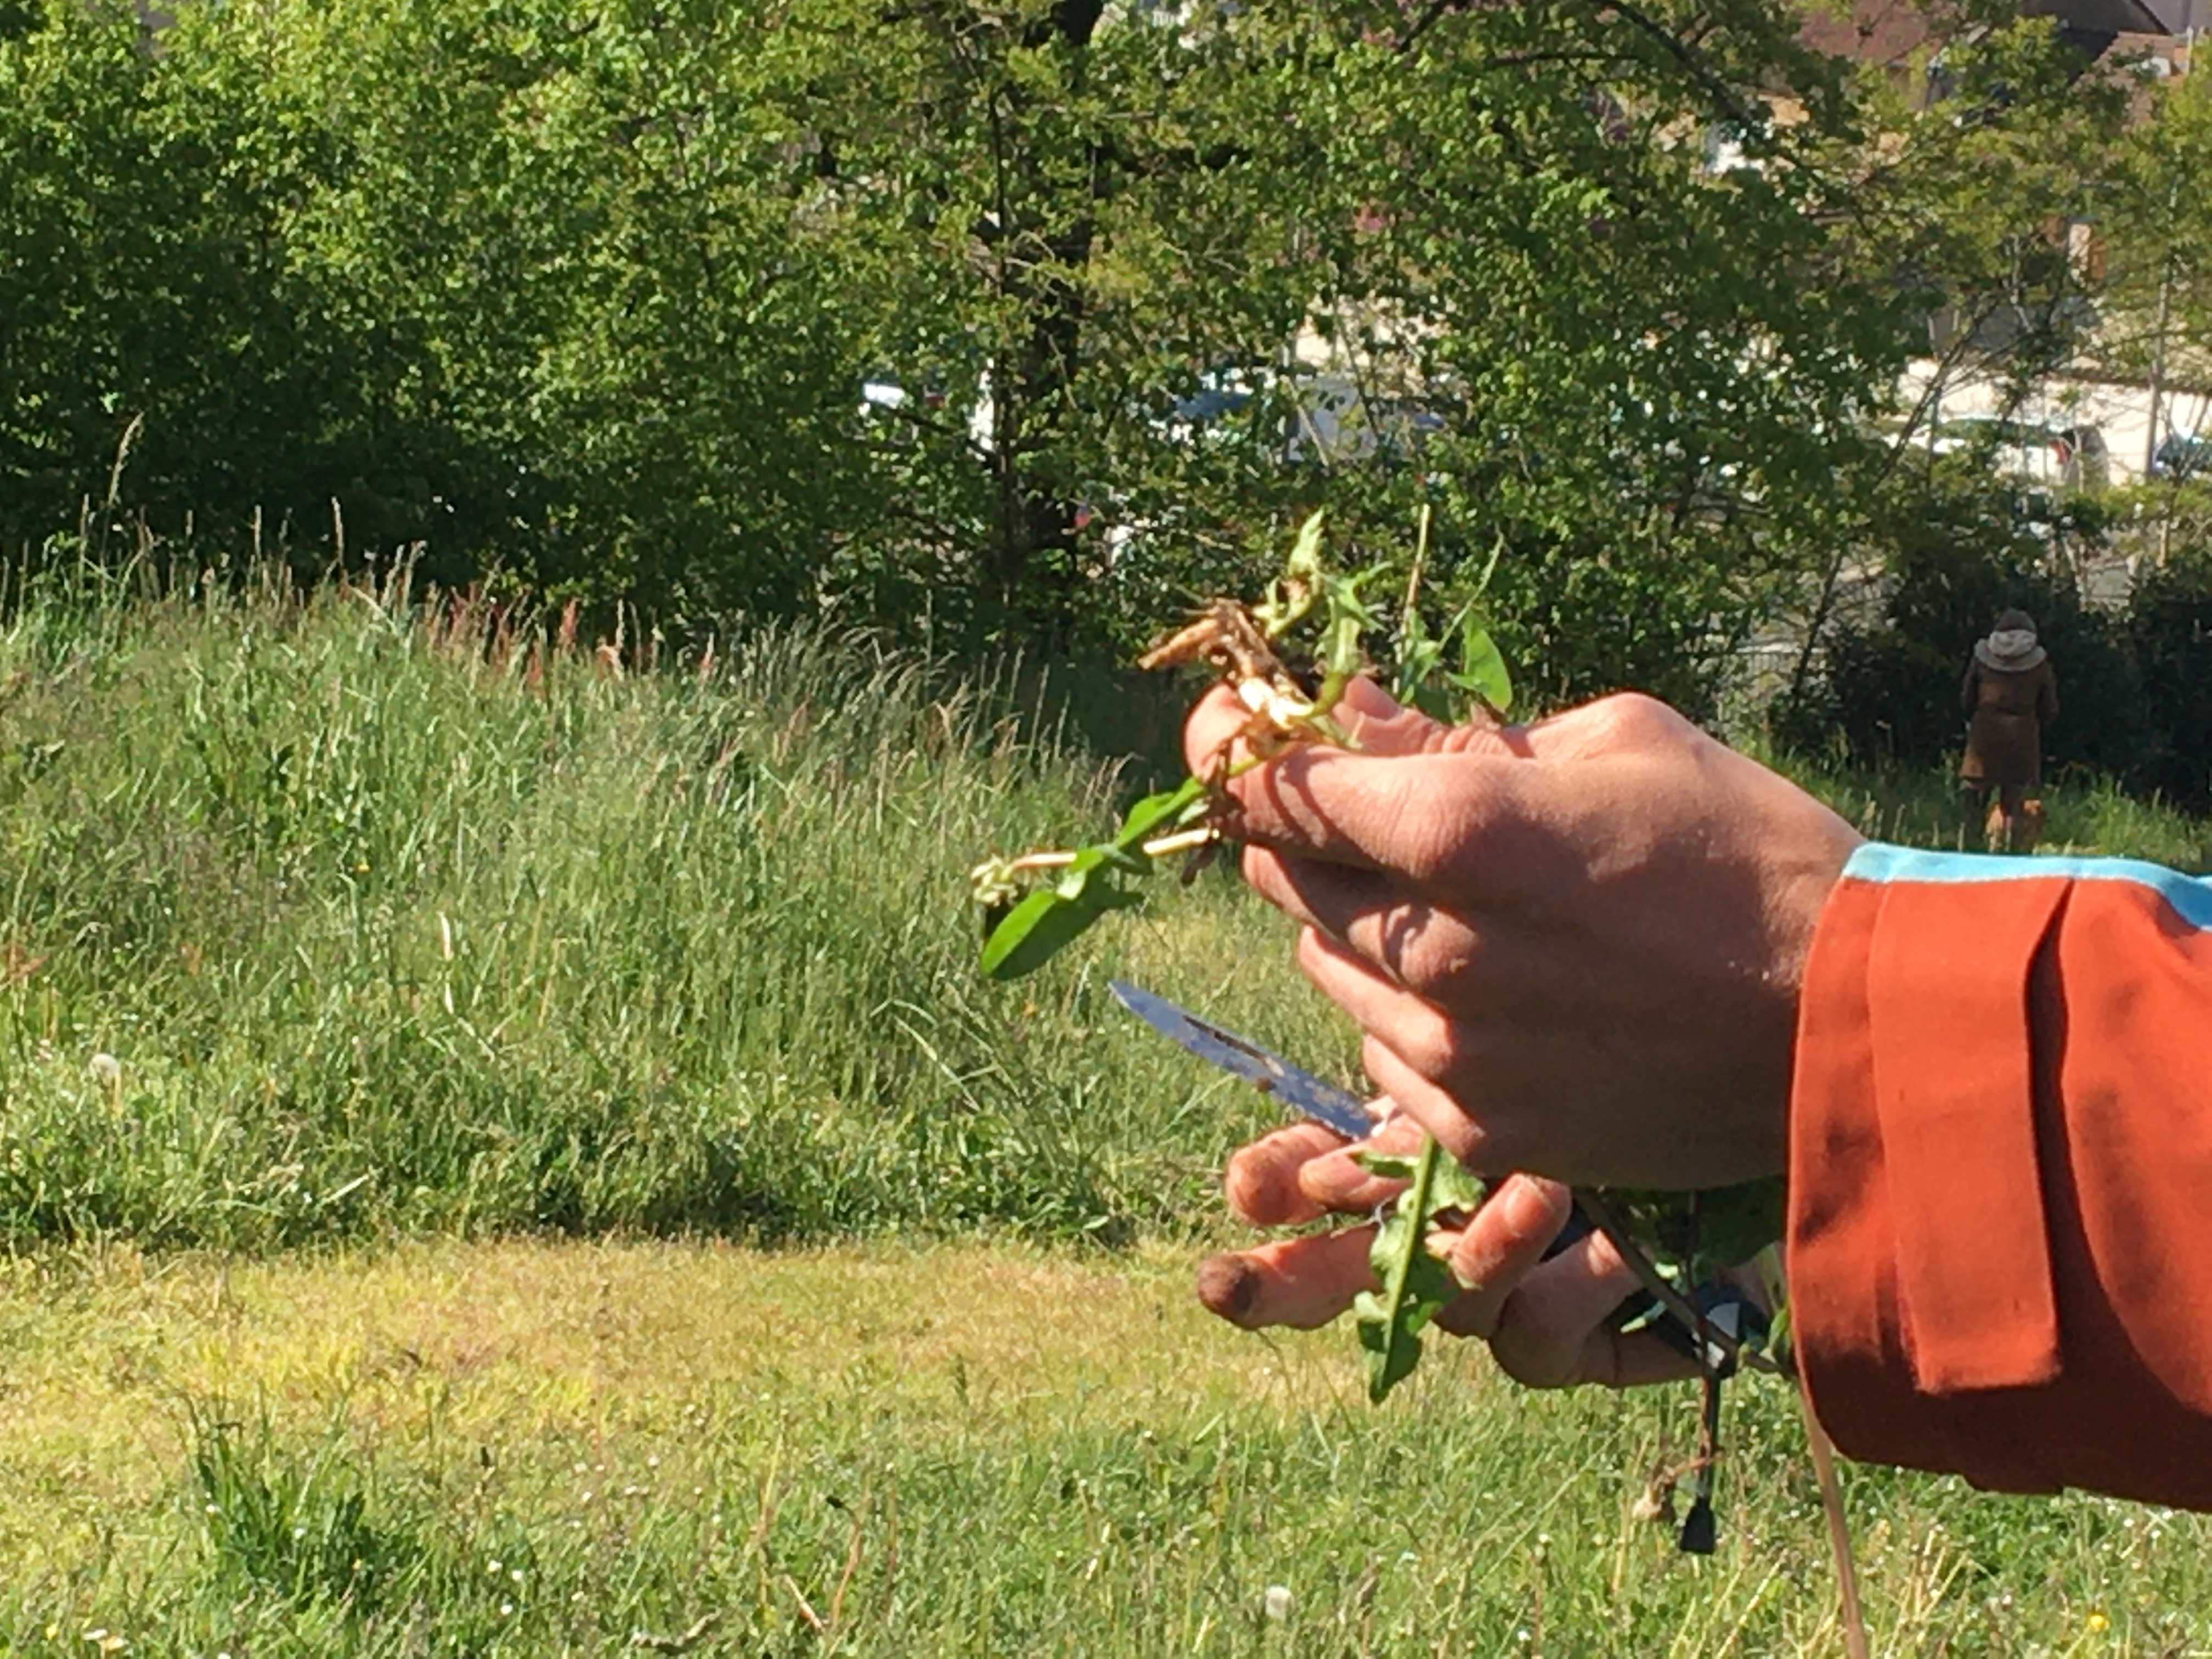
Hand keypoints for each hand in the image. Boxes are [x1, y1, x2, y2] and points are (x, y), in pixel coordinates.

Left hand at [1184, 678, 1861, 1189]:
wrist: (1857, 1025)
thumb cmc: (1748, 854)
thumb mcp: (1615, 742)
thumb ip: (1459, 735)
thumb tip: (1353, 713)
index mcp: (1460, 833)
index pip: (1277, 789)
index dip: (1237, 751)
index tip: (1232, 731)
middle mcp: (1432, 951)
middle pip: (1286, 878)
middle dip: (1308, 832)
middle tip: (1366, 807)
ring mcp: (1450, 1053)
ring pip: (1325, 966)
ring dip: (1357, 921)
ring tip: (1458, 900)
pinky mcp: (1478, 1129)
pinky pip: (1381, 1052)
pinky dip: (1405, 1009)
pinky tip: (1491, 985)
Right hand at [1196, 1106, 1703, 1387]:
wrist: (1772, 1116)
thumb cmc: (1638, 1074)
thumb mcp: (1515, 1060)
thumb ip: (1406, 1075)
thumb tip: (1277, 1107)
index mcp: (1417, 1164)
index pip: (1310, 1179)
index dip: (1269, 1186)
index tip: (1242, 1184)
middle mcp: (1443, 1242)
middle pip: (1338, 1277)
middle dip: (1276, 1285)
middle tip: (1222, 1286)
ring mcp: (1506, 1303)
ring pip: (1457, 1308)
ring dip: (1488, 1252)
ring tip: (1542, 1195)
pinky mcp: (1584, 1350)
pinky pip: (1551, 1343)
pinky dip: (1587, 1291)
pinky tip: (1629, 1251)